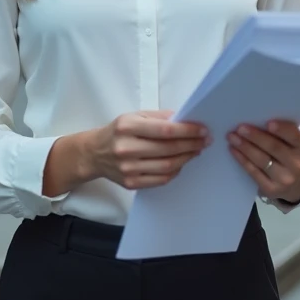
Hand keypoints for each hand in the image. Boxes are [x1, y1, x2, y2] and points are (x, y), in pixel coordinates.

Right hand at [83, 110, 209, 190]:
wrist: (95, 153)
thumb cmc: (118, 132)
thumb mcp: (134, 116)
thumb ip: (159, 117)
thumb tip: (184, 119)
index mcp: (127, 127)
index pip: (165, 130)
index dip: (187, 131)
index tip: (202, 130)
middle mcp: (126, 148)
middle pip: (168, 149)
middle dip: (191, 144)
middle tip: (205, 140)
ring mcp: (128, 168)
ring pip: (167, 165)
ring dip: (187, 158)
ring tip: (196, 150)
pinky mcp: (131, 183)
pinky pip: (161, 179)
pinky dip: (175, 171)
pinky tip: (181, 162)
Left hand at [228, 120, 299, 204]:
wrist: (295, 184)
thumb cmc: (288, 155)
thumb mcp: (292, 144)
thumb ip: (281, 133)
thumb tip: (255, 119)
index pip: (295, 137)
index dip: (283, 130)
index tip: (268, 122)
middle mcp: (297, 164)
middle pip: (274, 148)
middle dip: (256, 137)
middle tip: (240, 128)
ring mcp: (285, 179)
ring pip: (262, 160)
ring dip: (245, 147)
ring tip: (232, 137)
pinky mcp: (271, 189)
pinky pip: (254, 172)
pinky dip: (242, 160)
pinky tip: (234, 150)